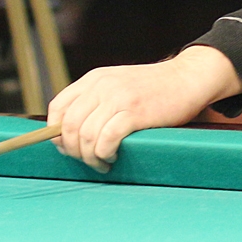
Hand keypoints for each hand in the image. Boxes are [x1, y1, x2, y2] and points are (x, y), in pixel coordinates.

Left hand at [47, 46, 241, 170]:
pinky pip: (106, 140)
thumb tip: (70, 133)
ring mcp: (118, 98)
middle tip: (86, 161)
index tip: (66, 148)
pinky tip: (113, 158)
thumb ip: (95, 101)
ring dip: (90, 158)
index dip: (54, 133)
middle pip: (68, 126)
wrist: (187, 78)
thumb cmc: (154, 89)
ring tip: (102, 163)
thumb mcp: (117, 85)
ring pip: (86, 136)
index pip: (57, 107)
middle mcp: (101, 86)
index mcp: (94, 79)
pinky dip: (104, 154)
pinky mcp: (134, 112)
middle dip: (72, 151)